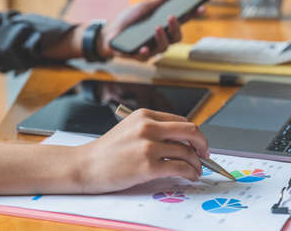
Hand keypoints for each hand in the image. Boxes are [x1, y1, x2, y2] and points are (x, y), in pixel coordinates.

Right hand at [78, 108, 208, 192]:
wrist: (85, 165)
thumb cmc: (107, 150)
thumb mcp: (130, 129)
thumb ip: (154, 130)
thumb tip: (181, 141)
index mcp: (145, 115)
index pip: (181, 121)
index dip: (194, 134)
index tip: (198, 144)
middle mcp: (148, 127)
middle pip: (190, 131)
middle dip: (203, 144)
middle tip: (205, 154)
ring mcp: (148, 146)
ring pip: (187, 152)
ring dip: (197, 164)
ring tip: (196, 171)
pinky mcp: (148, 166)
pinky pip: (180, 168)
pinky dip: (189, 173)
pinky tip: (189, 176)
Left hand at [98, 0, 204, 60]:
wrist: (109, 32)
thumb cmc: (128, 19)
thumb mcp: (144, 6)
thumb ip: (160, 0)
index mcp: (164, 25)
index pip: (182, 21)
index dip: (193, 15)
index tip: (202, 7)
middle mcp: (161, 39)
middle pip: (177, 37)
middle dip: (177, 27)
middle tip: (172, 16)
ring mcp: (151, 49)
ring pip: (164, 48)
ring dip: (162, 37)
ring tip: (157, 27)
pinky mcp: (139, 56)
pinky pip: (146, 57)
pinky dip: (145, 52)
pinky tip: (144, 47)